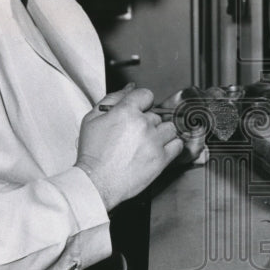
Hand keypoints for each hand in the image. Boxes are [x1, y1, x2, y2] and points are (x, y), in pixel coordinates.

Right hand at [75, 85, 183, 209]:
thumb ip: (113, 99)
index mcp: (126, 112)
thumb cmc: (92, 153)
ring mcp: (154, 142)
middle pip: (156, 115)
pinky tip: (158, 150)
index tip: (138, 112)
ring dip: (160, 134)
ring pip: (169, 128)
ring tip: (146, 144)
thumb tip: (130, 88)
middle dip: (147, 123)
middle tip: (134, 135)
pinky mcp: (161, 159)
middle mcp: (143, 124)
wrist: (96, 181)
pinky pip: (177, 145)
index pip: (146, 95)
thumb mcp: (93, 119)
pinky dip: (171, 146)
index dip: (142, 104)